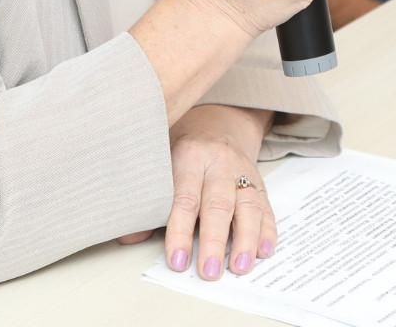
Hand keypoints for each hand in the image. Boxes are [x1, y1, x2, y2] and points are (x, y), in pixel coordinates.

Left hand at [160, 105, 275, 279]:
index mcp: (189, 156)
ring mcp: (242, 172)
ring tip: (240, 267)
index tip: (177, 261)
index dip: (179, 232)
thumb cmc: (181, 152)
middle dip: (214, 241)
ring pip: (247, 206)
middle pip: (218, 205)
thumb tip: (129, 236)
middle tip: (210, 271)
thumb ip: (148, 200)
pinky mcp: (259, 183)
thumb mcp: (160, 164)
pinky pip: (266, 207)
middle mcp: (219, 162)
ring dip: (246, 239)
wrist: (216, 124)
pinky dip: (267, 231)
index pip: (184, 198)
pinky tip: (264, 251)